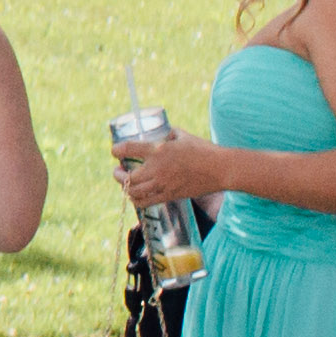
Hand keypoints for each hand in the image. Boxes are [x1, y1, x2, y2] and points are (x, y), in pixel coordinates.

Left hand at [110, 127, 229, 207]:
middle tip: (118, 171)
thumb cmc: (204, 150)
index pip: (128, 149)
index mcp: (158, 150)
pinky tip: (138, 195)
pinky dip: (138, 200)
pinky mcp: (170, 196)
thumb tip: (164, 134)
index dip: (117, 150)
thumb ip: (169, 134)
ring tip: (126, 184)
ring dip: (126, 188)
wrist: (221, 169)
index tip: (115, 151)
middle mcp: (157, 169)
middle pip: (127, 177)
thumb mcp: (183, 136)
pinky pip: (146, 202)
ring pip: (134, 192)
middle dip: (118, 175)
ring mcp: (162, 184)